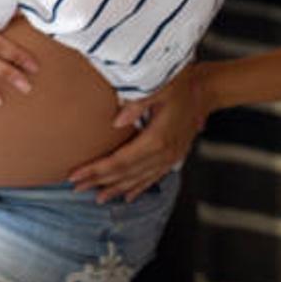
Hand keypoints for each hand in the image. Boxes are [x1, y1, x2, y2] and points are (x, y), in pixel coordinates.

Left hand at [66, 62, 212, 202]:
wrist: (205, 89)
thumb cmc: (179, 84)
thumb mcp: (158, 87)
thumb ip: (137, 103)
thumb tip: (116, 121)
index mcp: (157, 139)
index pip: (120, 161)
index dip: (97, 170)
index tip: (76, 175)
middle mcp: (164, 154)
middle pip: (126, 174)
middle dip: (99, 181)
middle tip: (76, 187)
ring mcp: (170, 158)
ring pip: (139, 179)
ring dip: (117, 188)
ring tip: (97, 197)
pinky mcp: (174, 156)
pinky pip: (153, 177)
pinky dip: (138, 188)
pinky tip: (128, 196)